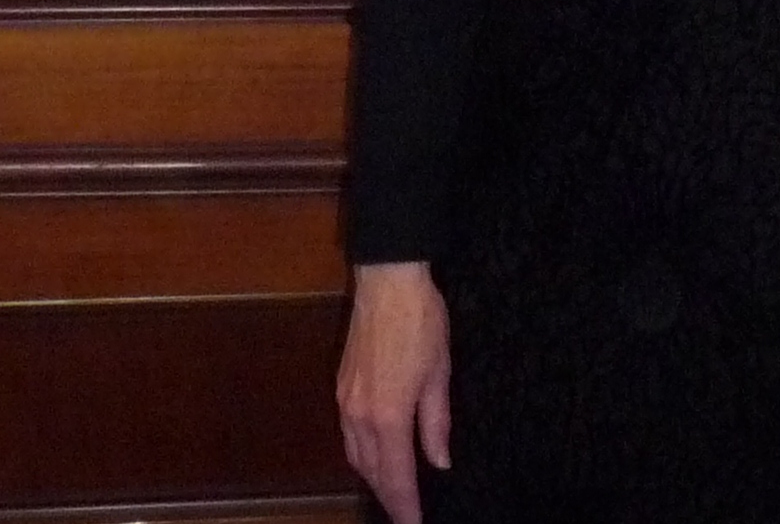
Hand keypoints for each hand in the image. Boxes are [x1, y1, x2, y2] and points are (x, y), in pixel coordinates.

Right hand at [338, 262, 451, 523]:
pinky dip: (361, 453)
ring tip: (392, 488)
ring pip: (354, 454)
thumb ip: (436, 423)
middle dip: (388, 495)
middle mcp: (360, 415)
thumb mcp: (439, 373)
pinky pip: (348, 433)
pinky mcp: (341, 385)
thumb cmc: (420, 322)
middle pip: (371, 471)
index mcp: (388, 416)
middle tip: (406, 511)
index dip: (405, 506)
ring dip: (372, 476)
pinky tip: (374, 451)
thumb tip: (439, 462)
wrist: (387, 280)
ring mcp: (346, 400)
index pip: (396, 476)